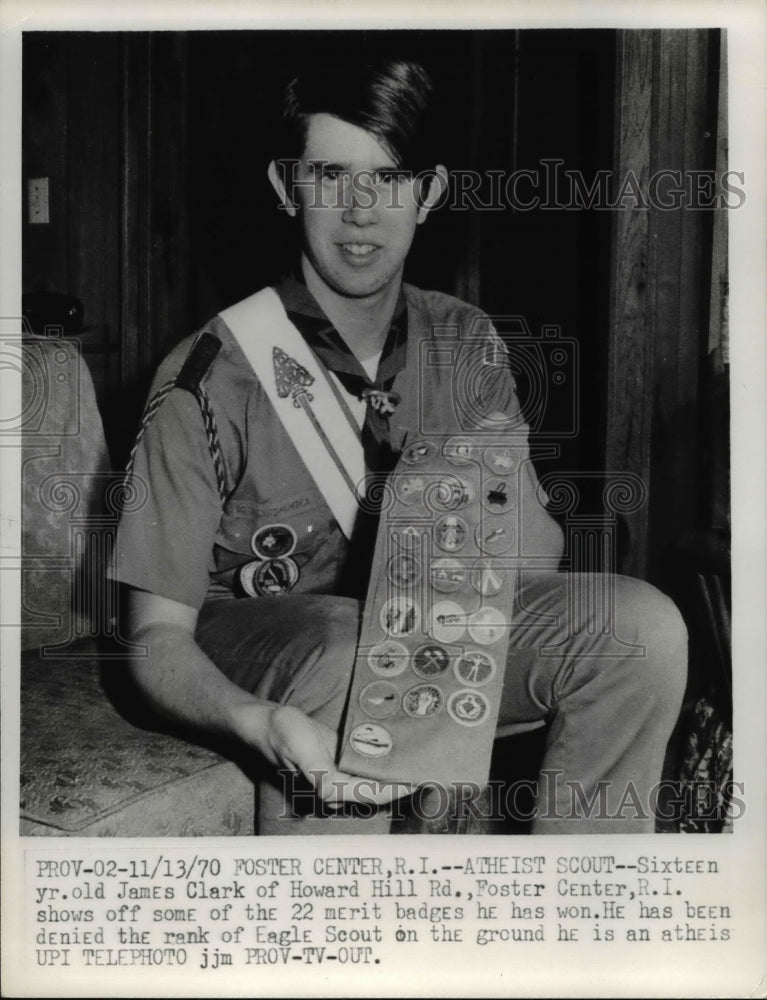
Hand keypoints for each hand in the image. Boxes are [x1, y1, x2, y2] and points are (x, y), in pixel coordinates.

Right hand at [238, 703, 410, 807]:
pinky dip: (384, 763)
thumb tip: (332, 795)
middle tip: (433, 770)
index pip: (372, 794)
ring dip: (396, 774)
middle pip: (377, 792)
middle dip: (403, 784)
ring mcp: (339, 774)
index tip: (421, 779)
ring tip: (422, 762)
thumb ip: (320, 775)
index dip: (397, 790)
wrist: (267, 723)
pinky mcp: (339, 762)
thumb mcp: (301, 751)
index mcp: (331, 787)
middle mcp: (338, 786)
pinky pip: (367, 768)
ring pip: (374, 781)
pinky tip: (399, 753)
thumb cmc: (283, 735)